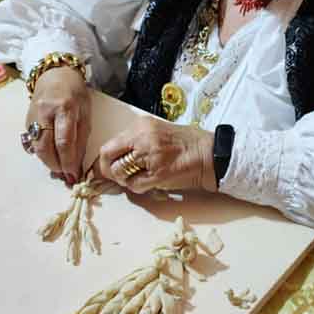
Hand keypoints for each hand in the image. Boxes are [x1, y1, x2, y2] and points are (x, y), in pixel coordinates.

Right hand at [25, 66, 90, 183]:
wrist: (55, 74)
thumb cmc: (75, 93)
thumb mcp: (85, 112)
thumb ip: (81, 138)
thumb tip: (77, 165)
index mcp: (65, 108)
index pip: (64, 141)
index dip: (68, 162)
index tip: (73, 175)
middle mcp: (45, 112)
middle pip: (45, 147)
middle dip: (55, 165)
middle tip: (64, 175)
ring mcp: (33, 115)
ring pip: (36, 147)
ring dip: (47, 162)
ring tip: (59, 168)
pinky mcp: (26, 119)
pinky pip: (33, 141)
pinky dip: (42, 152)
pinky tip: (50, 156)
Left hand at [99, 116, 216, 193]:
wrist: (209, 153)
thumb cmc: (186, 143)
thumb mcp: (156, 132)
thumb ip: (135, 141)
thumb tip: (115, 156)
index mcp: (141, 126)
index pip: (110, 144)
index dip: (104, 159)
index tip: (104, 166)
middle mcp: (142, 138)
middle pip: (108, 157)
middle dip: (108, 170)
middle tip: (115, 176)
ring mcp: (149, 156)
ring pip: (120, 173)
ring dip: (125, 180)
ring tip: (137, 177)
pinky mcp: (158, 173)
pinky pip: (135, 185)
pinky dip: (137, 187)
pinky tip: (147, 182)